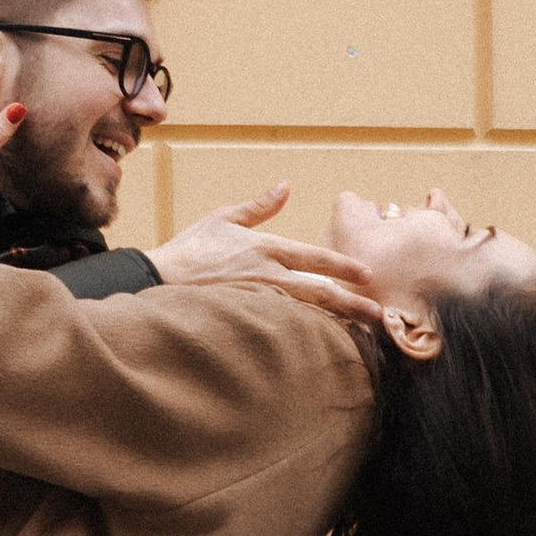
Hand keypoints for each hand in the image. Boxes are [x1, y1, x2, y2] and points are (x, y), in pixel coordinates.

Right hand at [152, 185, 383, 325]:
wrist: (156, 280)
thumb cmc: (189, 250)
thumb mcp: (223, 218)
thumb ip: (259, 206)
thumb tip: (285, 186)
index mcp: (266, 248)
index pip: (314, 258)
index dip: (343, 266)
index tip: (367, 275)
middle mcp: (268, 277)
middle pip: (320, 292)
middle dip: (352, 304)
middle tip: (378, 315)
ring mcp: (259, 302)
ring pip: (307, 314)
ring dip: (336, 324)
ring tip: (361, 334)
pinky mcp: (248, 322)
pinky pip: (284, 331)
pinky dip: (307, 338)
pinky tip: (325, 348)